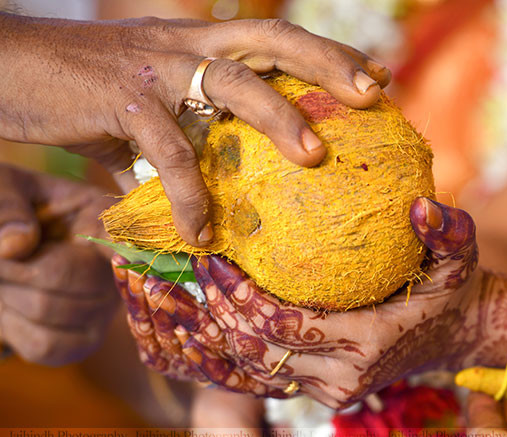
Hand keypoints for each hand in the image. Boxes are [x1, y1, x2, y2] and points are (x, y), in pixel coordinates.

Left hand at [0, 164, 118, 364]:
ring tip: (5, 278)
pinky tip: (13, 306)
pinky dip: (12, 326)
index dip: (128, 250)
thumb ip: (6, 205)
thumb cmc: (7, 212)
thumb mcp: (1, 186)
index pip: (128, 238)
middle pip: (74, 279)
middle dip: (18, 270)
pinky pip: (46, 345)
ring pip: (50, 311)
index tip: (120, 256)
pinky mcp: (84, 341)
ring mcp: (104, 308)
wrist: (2, 248)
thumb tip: (15, 247)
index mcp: (103, 218)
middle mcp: (117, 267)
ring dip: (10, 294)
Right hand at [1, 13, 390, 247]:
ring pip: (231, 80)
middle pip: (271, 40)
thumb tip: (200, 211)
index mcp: (196, 44)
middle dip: (327, 63)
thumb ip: (178, 149)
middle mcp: (184, 45)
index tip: (376, 78)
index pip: (273, 40)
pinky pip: (168, 149)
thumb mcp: (140, 114)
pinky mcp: (119, 101)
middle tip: (373, 94)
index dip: (326, 56)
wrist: (1, 67)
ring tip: (316, 155)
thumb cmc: (74, 93)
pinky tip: (204, 232)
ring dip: (278, 116)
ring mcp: (153, 68)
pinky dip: (191, 193)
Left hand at [117, 197, 484, 406]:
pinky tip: (223, 315)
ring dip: (225, 332)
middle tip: (197, 266)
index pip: (286, 326)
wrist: (462, 336)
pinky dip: (244, 348)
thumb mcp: (461, 254)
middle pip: (260, 350)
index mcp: (370, 343)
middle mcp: (346, 377)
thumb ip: (449, 230)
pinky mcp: (328, 395)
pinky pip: (273, 375)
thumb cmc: (454, 289)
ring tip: (200, 290)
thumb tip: (423, 205)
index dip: (242, 297)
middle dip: (221, 312)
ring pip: (260, 369)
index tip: (215, 257)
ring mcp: (335, 392)